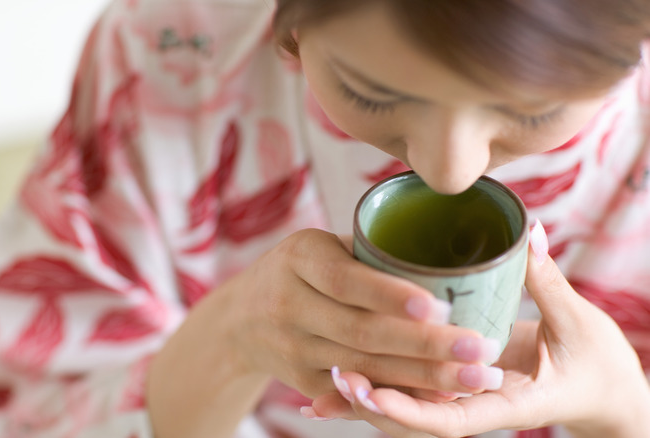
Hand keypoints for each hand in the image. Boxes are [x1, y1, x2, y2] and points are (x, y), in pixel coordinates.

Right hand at [221, 228, 504, 398]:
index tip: (439, 305)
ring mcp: (292, 349)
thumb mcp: (318, 246)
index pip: (345, 280)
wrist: (239, 319)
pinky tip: (441, 397)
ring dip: (423, 378)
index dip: (390, 295)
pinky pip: (355, 393)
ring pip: (364, 369)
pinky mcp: (302, 381)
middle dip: (425, 345)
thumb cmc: (298, 270)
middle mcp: (288, 305)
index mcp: (298, 259)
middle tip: (479, 349)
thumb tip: (445, 251)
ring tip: (475, 377)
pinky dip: (399, 396)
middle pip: (361, 332)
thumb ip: (369, 252)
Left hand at [308, 222, 649, 437]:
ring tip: (325, 387)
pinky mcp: (456, 390)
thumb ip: (546, 280)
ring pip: (408, 412)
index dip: (409, 408)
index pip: (450, 419)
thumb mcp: (576, 324)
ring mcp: (466, 404)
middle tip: (336, 376)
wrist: (600, 386)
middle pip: (417, 421)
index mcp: (509, 404)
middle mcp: (479, 410)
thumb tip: (530, 231)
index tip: (371, 391)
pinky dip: (376, 394)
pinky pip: (412, 397)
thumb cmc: (594, 361)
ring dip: (368, 403)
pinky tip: (337, 390)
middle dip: (374, 404)